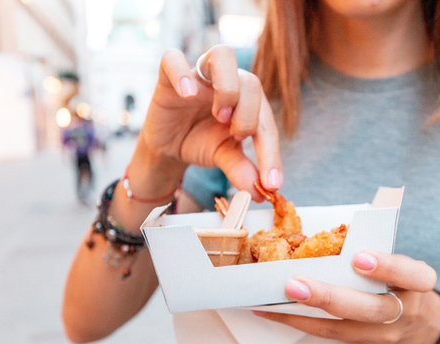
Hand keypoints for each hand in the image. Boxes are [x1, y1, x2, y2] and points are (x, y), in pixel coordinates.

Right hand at [139, 46, 281, 200]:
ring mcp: (200, 76)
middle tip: (237, 136)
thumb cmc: (201, 142)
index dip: (271, 152)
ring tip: (220, 115)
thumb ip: (242, 170)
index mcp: (248, 102)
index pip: (266, 120)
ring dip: (227, 88)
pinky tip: (187, 94)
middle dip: (249, 114)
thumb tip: (260, 191)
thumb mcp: (223, 158)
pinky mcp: (168, 77)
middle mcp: (229, 82)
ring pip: (222, 56)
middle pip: (250, 82)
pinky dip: (181, 74)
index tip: (271, 183)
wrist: (168, 146)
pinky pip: (173, 59)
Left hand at [254, 251, 439, 343]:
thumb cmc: (401, 284)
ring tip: (275, 298)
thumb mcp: (401, 266)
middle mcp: (405, 311)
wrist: (422, 329)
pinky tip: (272, 311)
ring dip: (304, 313)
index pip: (410, 274)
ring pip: (344, 327)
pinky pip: (329, 335)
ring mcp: (385, 334)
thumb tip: (328, 237)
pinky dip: (299, 322)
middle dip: (330, 297)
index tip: (358, 257)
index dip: (387, 267)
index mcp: (418, 282)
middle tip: (296, 284)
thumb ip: (377, 252)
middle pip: (371, 308)